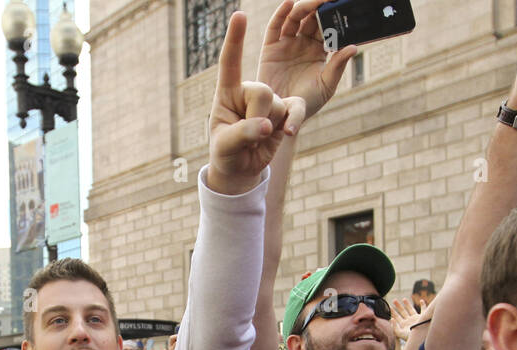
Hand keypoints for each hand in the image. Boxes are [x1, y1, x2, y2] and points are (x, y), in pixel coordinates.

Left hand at [207, 12, 302, 194]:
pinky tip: (274, 136)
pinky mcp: (282, 111)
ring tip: (255, 140)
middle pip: (262, 92)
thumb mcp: (226, 146)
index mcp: (228, 91)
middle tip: (248, 138)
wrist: (243, 167)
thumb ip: (243, 133)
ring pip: (277, 105)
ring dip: (269, 127)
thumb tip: (266, 126)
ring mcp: (267, 100)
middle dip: (258, 118)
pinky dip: (285, 128)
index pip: (230, 62)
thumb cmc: (227, 152)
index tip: (240, 15)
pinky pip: (290, 114)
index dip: (235, 39)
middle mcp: (248, 91)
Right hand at [257, 0, 355, 122]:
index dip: (333, 14)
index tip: (342, 3)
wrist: (281, 118)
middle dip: (320, 6)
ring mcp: (286, 44)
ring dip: (304, 6)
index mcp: (318, 50)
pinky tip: (289, 3)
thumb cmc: (306, 104)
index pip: (327, 26)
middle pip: (311, 17)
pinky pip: (275, 27)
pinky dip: (280, 13)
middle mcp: (302, 43)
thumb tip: (353, 47)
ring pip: (295, 18)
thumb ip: (338, 66)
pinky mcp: (270, 48)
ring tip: (315, 1)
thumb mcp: (326, 86)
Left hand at [390, 296, 427, 344]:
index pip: (396, 317)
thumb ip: (394, 327)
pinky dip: (423, 305)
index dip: (392, 312)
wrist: (421, 339)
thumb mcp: (400, 333)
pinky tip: (421, 300)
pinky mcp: (423, 317)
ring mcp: (416, 319)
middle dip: (398, 306)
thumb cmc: (410, 338)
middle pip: (403, 312)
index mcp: (403, 325)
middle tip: (394, 300)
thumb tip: (391, 319)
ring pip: (411, 309)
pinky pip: (424, 310)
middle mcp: (409, 321)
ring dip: (407, 304)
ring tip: (403, 299)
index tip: (388, 306)